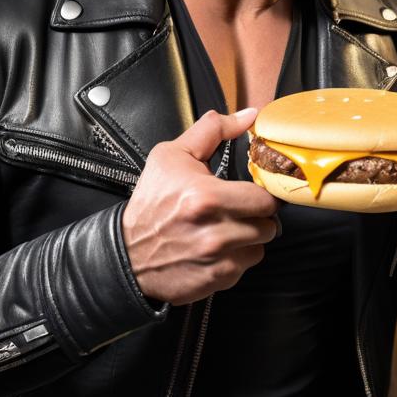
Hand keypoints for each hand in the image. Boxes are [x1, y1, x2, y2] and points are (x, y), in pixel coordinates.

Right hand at [121, 107, 279, 305]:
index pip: (265, 199)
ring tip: (226, 227)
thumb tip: (249, 116)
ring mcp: (217, 261)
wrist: (127, 253)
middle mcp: (214, 232)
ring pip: (261, 246)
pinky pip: (246, 266)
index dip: (261, 194)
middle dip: (257, 216)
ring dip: (249, 237)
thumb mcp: (173, 156)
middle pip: (269, 224)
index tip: (251, 192)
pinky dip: (236, 257)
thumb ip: (214, 130)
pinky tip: (216, 247)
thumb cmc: (151, 203)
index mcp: (206, 197)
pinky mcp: (217, 281)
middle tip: (239, 209)